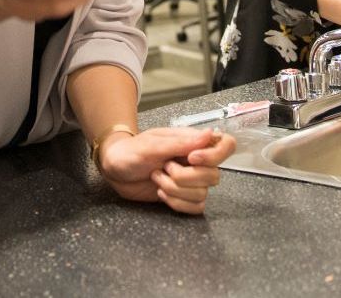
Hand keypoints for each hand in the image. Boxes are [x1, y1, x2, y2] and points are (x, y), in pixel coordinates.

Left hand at [98, 127, 236, 214]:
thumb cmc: (131, 151)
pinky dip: (177, 204)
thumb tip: (209, 134)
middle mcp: (197, 162)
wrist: (115, 169)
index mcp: (193, 143)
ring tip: (157, 179)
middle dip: (184, 177)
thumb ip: (182, 143)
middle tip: (164, 168)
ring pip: (203, 194)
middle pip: (214, 176)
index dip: (215, 155)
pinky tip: (162, 194)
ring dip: (175, 190)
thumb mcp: (152, 144)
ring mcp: (191, 181)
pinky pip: (196, 207)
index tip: (192, 159)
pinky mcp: (184, 197)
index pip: (226, 145)